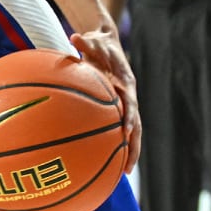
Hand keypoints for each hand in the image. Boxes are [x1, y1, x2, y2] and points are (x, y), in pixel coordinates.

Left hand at [71, 29, 140, 171]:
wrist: (107, 40)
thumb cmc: (98, 42)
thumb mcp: (93, 40)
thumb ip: (85, 42)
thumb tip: (74, 36)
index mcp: (126, 83)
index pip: (131, 104)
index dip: (130, 118)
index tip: (126, 132)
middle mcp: (130, 96)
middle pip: (137, 126)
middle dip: (134, 147)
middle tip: (128, 168)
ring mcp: (126, 103)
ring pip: (132, 132)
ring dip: (129, 152)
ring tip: (122, 174)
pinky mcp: (118, 107)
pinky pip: (118, 128)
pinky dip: (116, 143)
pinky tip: (106, 160)